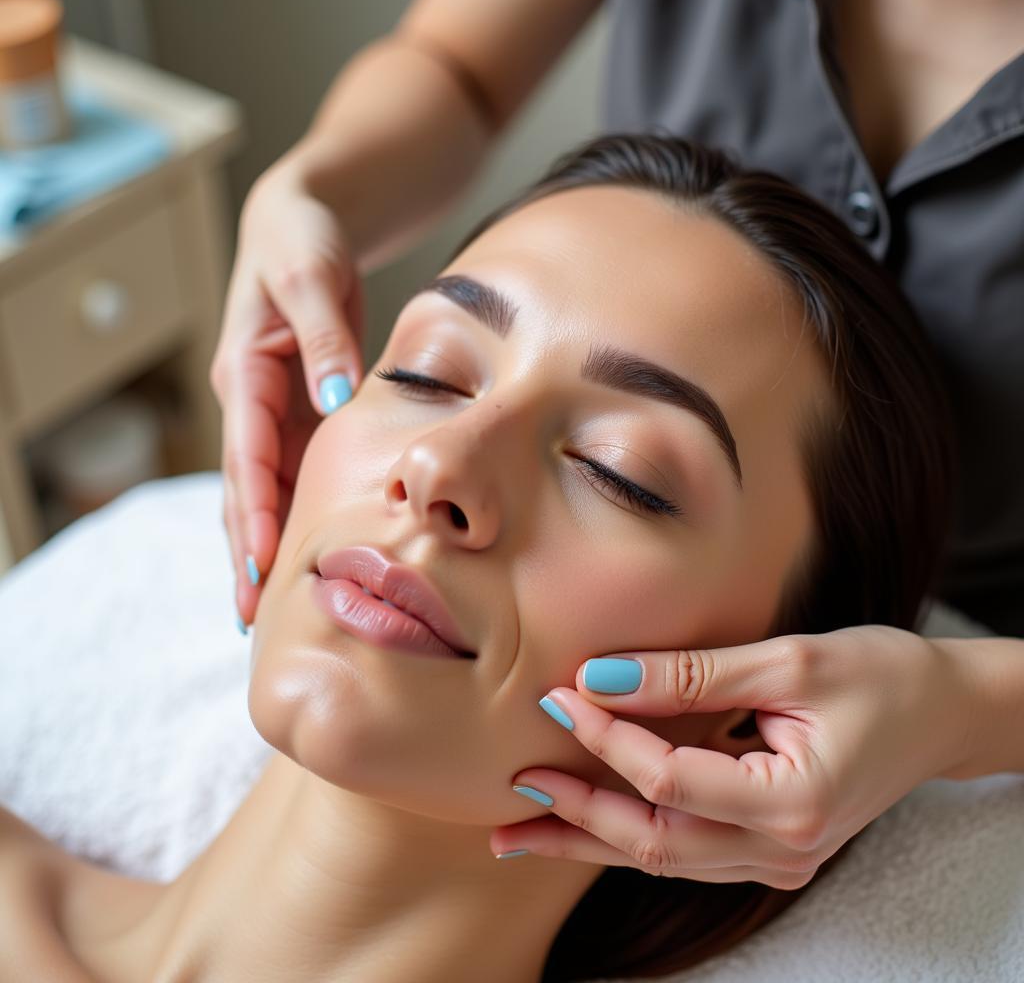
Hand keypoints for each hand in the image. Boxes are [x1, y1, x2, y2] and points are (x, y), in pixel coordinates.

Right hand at [210, 156, 365, 624]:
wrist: (306, 221)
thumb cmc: (305, 240)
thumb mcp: (312, 276)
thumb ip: (324, 339)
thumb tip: (336, 400)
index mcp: (246, 370)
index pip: (248, 452)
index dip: (255, 509)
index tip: (264, 562)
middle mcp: (252, 400)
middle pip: (246, 486)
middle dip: (246, 549)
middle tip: (252, 613)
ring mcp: (273, 410)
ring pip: (263, 489)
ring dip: (262, 544)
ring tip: (264, 605)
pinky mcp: (298, 412)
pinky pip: (291, 472)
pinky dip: (292, 514)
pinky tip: (302, 553)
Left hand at [492, 626, 974, 887]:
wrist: (943, 712)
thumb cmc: (881, 674)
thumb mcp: (787, 661)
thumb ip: (692, 675)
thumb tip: (599, 676)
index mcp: (793, 804)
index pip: (669, 780)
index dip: (606, 739)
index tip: (559, 697)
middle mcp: (782, 850)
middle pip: (653, 842)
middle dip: (576, 815)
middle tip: (512, 792)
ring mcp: (776, 858)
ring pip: (662, 857)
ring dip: (590, 836)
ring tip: (521, 827)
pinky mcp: (768, 848)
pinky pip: (685, 848)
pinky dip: (629, 832)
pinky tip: (585, 821)